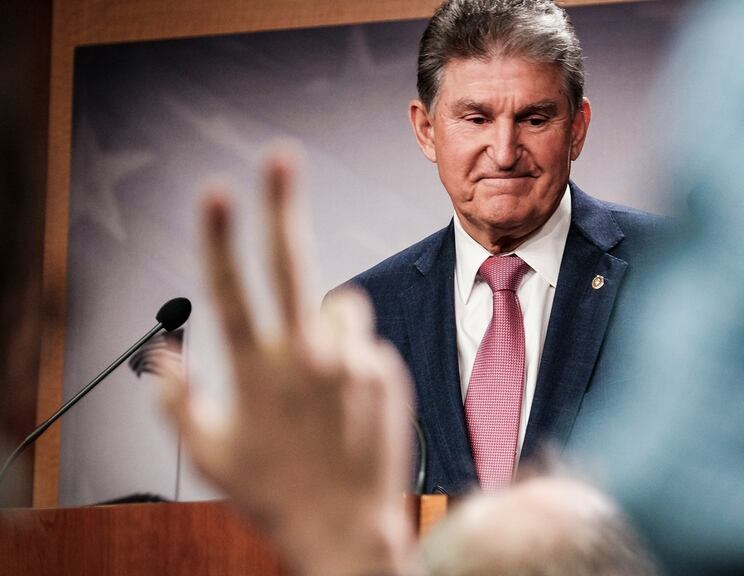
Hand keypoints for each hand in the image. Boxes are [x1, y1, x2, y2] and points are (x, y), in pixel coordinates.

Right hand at [159, 151, 416, 575]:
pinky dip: (352, 357)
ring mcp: (350, 361)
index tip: (216, 191)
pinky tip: (345, 399)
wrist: (345, 528)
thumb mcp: (209, 454)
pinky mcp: (385, 370)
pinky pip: (364, 342)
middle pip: (291, 262)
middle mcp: (305, 356)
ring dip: (325, 322)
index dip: (218, 237)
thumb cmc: (274, 494)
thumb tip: (161, 358)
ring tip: (318, 375)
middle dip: (281, 204)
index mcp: (256, 369)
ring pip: (338, 306)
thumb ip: (178, 399)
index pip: (229, 289)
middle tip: (279, 158)